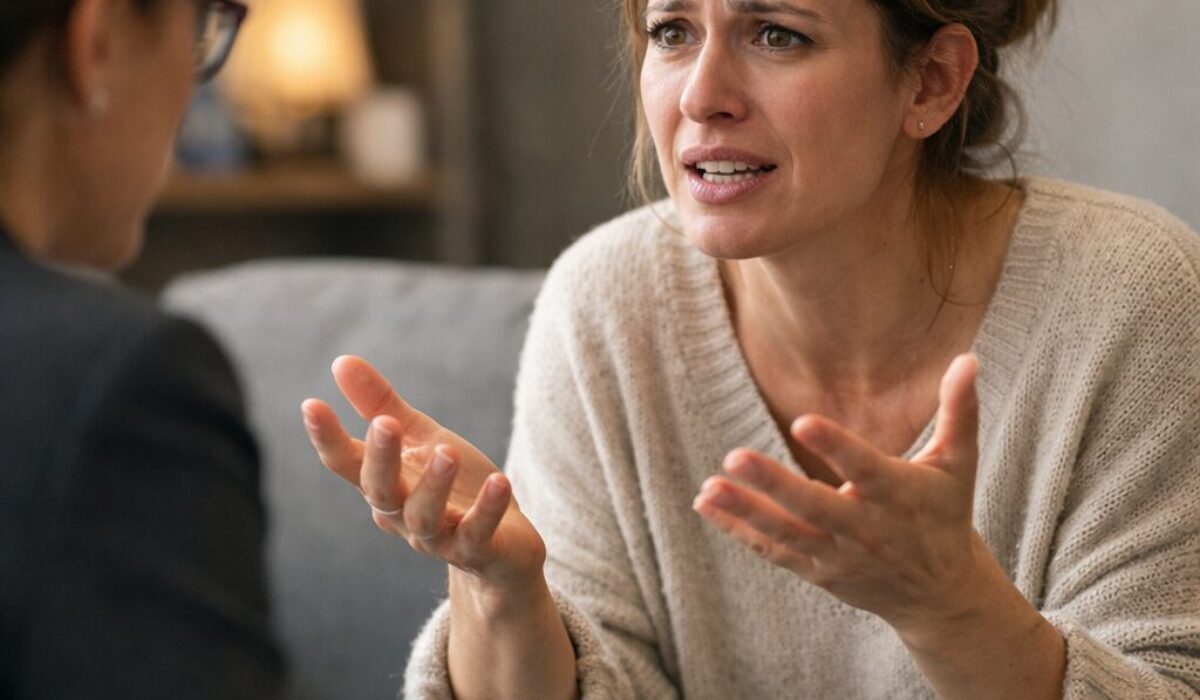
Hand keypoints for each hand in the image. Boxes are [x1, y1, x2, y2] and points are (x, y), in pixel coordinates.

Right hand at [301, 355, 545, 589]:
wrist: (503, 546)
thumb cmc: (455, 486)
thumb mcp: (421, 438)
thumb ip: (381, 405)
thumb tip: (340, 361)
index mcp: (385, 484)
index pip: (347, 464)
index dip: (327, 438)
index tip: (311, 404)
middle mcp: (403, 515)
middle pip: (380, 491)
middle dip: (380, 459)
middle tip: (385, 424)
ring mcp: (439, 538)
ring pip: (424, 517)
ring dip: (434, 485)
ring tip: (447, 451)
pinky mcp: (478, 551)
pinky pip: (477, 534)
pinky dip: (488, 509)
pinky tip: (500, 481)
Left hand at [693, 354, 1006, 641]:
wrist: (940, 594)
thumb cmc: (945, 515)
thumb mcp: (959, 464)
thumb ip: (958, 410)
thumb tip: (967, 357)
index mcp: (899, 495)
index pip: (865, 469)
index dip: (836, 446)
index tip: (802, 421)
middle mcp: (867, 529)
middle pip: (815, 506)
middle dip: (774, 484)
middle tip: (734, 456)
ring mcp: (839, 554)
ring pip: (786, 533)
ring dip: (744, 511)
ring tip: (708, 488)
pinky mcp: (818, 571)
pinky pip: (774, 551)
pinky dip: (739, 530)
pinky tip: (706, 504)